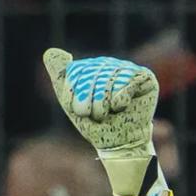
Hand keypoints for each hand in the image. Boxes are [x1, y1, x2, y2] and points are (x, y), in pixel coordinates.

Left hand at [43, 48, 160, 195]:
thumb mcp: (71, 101)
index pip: (77, 72)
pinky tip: (123, 108)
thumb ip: (61, 76)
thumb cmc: (96, 124)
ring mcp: (129, 70)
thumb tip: (50, 51)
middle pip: (92, 76)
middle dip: (88, 103)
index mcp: (94, 68)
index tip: (79, 111)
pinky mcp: (145, 78)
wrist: (117, 144)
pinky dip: (120, 101)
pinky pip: (127, 83)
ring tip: (108, 114)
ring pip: (109, 81)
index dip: (74, 94)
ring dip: (104, 105)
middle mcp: (111, 65)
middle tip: (96, 116)